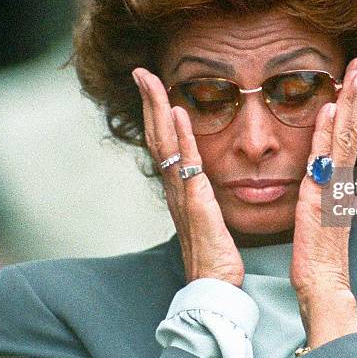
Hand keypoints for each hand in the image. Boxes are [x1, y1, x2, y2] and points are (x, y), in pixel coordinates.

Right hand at [133, 68, 243, 286]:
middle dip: (149, 101)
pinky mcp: (197, 203)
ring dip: (158, 109)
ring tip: (151, 80)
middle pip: (157, 135)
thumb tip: (202, 174)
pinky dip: (181, 137)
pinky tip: (178, 113)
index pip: (164, 142)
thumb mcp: (206, 214)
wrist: (214, 286)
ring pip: (166, 143)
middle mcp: (174, 187)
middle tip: (142, 71)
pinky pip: (187, 164)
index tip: (153, 85)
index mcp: (179, 187)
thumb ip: (202, 192)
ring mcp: (182, 194)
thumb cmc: (214, 253)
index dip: (156, 112)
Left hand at [290, 56, 356, 345]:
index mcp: (338, 180)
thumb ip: (324, 189)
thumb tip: (323, 171)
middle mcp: (341, 179)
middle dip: (355, 92)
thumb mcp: (321, 212)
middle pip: (351, 127)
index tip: (352, 76)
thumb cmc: (319, 251)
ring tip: (353, 71)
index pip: (347, 134)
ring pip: (345, 136)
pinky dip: (330, 132)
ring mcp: (334, 187)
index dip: (351, 104)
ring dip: (348, 102)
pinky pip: (327, 159)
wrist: (323, 283)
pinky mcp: (322, 198)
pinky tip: (330, 108)